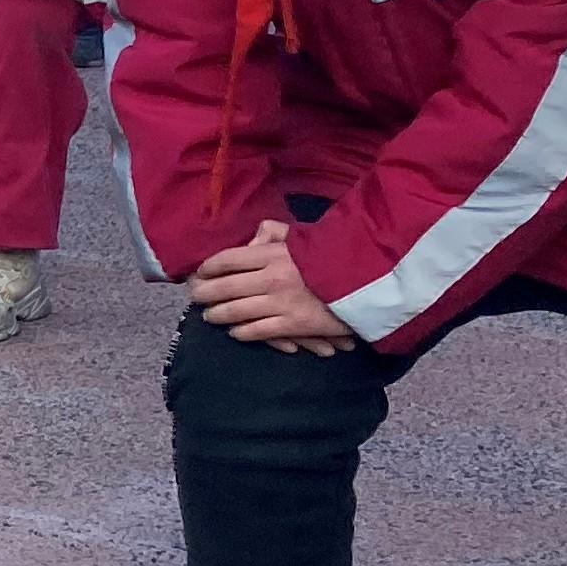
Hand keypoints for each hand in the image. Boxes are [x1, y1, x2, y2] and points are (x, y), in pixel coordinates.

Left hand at [189, 219, 358, 354]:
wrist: (370, 283)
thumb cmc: (334, 256)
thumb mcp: (304, 237)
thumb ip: (275, 232)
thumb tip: (253, 237)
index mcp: (273, 254)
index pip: (226, 259)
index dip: (208, 267)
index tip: (200, 273)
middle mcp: (270, 278)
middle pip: (222, 287)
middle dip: (204, 293)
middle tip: (196, 297)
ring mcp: (280, 303)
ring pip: (234, 312)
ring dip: (216, 315)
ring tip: (210, 316)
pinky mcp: (293, 325)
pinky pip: (256, 331)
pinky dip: (241, 332)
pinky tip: (235, 332)